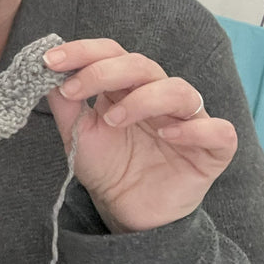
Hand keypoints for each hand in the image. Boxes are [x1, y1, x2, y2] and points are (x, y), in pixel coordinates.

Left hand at [45, 39, 237, 232]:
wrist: (127, 212)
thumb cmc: (107, 168)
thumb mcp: (78, 133)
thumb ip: (65, 102)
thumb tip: (45, 70)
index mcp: (128, 86)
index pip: (111, 53)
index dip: (83, 52)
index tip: (50, 61)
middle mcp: (160, 96)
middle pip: (142, 65)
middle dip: (104, 71)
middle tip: (73, 89)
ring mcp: (189, 121)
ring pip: (179, 91)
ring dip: (142, 99)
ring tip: (112, 120)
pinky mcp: (213, 150)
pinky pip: (219, 131)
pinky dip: (194, 130)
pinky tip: (167, 136)